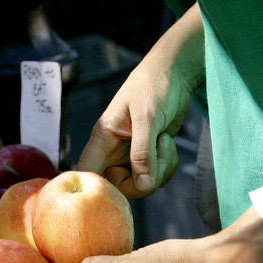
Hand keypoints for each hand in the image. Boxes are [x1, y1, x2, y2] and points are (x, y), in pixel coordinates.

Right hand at [77, 6, 202, 197]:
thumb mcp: (148, 117)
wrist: (175, 72)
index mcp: (102, 140)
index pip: (86, 173)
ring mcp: (131, 156)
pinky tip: (167, 143)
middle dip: (144, 179)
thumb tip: (143, 184)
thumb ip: (142, 152)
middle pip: (119, 188)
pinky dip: (167, 165)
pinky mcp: (148, 157)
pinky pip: (155, 177)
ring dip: (160, 169)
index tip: (115, 190)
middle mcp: (113, 152)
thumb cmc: (155, 86)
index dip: (95, 189)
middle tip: (158, 156)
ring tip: (164, 141)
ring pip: (141, 184)